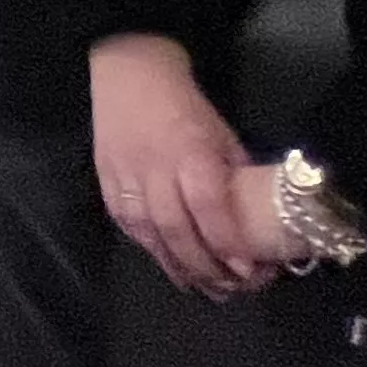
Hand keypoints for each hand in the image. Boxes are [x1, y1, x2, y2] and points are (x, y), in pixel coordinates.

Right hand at [90, 35, 274, 295]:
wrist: (129, 76)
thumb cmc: (185, 105)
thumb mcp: (223, 134)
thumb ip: (235, 175)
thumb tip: (260, 216)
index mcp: (191, 152)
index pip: (209, 206)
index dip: (227, 242)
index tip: (248, 271)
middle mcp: (156, 169)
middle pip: (177, 229)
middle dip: (205, 266)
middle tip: (229, 290)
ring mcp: (125, 178)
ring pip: (150, 234)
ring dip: (177, 267)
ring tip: (202, 289)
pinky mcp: (106, 183)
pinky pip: (128, 225)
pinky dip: (150, 249)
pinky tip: (168, 265)